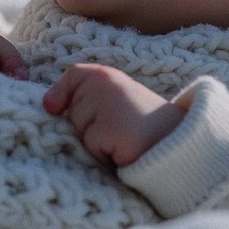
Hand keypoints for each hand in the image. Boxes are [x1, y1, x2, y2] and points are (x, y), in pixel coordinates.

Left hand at [42, 63, 186, 166]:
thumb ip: (84, 96)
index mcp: (107, 73)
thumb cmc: (145, 126)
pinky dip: (106, 155)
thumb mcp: (114, 102)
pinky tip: (126, 149)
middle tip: (119, 128)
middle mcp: (105, 81)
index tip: (69, 109)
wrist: (181, 143)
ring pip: (79, 130)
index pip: (73, 76)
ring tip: (123, 139)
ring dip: (96, 142)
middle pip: (71, 111)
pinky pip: (92, 147)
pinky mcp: (109, 128)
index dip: (64, 94)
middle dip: (88, 127)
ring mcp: (107, 103)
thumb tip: (47, 105)